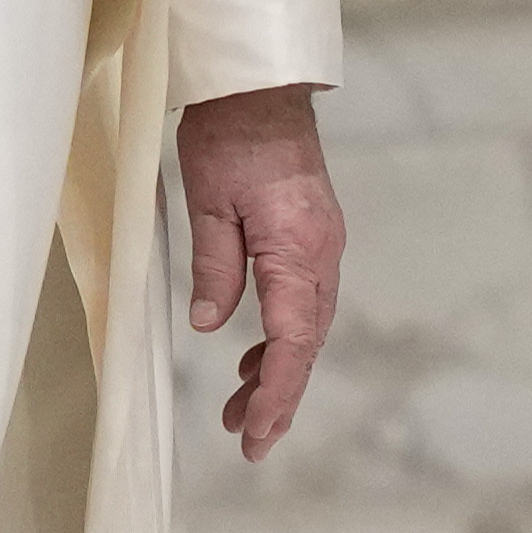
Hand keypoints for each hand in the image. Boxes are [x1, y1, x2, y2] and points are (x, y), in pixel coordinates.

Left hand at [174, 85, 343, 458]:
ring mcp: (321, 248)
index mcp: (299, 251)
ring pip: (306, 328)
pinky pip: (302, 304)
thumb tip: (213, 327)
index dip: (276, 392)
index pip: (293, 340)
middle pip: (307, 344)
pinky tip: (251, 356)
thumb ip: (215, 268)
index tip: (257, 433)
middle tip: (250, 443)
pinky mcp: (310, 240)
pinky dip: (279, 339)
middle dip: (279, 397)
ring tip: (241, 413)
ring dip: (276, 372)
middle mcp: (321, 256)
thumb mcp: (209, 203)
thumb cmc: (231, 137)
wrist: (262, 89)